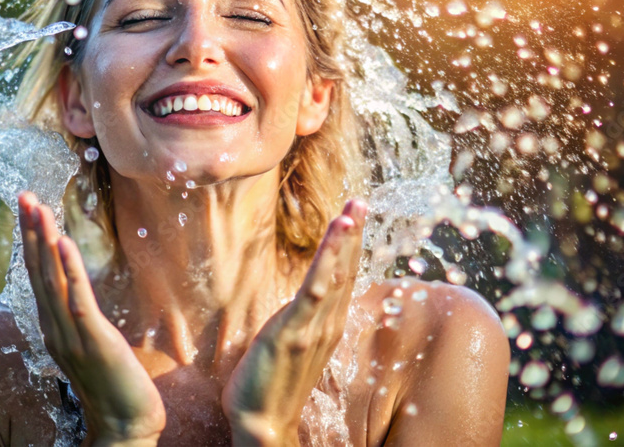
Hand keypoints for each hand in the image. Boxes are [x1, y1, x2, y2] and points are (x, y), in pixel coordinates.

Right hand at [19, 192, 165, 445]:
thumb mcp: (90, 342)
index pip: (37, 274)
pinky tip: (64, 242)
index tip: (27, 207)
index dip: (31, 239)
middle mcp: (54, 328)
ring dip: (44, 240)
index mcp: (53, 326)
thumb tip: (74, 289)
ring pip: (52, 280)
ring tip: (38, 207)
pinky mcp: (94, 340)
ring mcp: (71, 335)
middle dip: (31, 231)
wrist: (126, 424)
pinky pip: (78, 299)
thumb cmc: (113, 383)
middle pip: (38, 270)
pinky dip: (70, 270)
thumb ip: (78, 316)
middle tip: (23, 195)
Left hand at [220, 199, 366, 445]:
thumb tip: (300, 303)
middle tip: (361, 200)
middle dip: (353, 234)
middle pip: (346, 270)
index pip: (343, 277)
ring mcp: (314, 327)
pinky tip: (336, 237)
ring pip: (336, 275)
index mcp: (327, 325)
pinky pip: (316, 289)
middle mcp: (328, 324)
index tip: (354, 216)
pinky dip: (329, 259)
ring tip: (353, 209)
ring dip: (345, 240)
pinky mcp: (296, 330)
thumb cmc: (270, 384)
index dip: (349, 247)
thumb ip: (300, 322)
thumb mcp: (291, 344)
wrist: (262, 423)